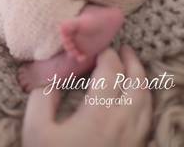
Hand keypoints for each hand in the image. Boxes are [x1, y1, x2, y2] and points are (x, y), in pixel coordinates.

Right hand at [22, 45, 151, 146]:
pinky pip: (146, 118)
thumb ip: (42, 96)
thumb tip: (52, 76)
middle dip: (130, 62)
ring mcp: (132, 138)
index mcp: (100, 112)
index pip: (111, 71)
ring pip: (146, 101)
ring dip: (141, 80)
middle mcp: (123, 122)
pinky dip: (143, 100)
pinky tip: (134, 100)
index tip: (93, 45)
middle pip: (137, 83)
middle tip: (121, 48)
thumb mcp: (36, 127)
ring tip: (131, 68)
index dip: (105, 53)